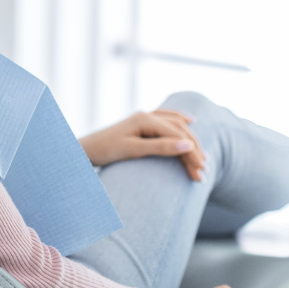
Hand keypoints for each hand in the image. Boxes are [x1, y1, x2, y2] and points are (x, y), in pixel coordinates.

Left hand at [79, 110, 206, 180]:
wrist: (84, 149)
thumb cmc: (105, 150)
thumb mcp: (133, 150)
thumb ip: (160, 147)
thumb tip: (188, 145)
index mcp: (145, 119)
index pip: (177, 136)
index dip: (191, 154)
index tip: (201, 172)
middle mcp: (146, 115)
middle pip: (179, 131)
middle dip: (194, 151)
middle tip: (204, 173)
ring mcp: (144, 117)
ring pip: (175, 125)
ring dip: (190, 141)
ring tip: (203, 158)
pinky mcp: (141, 123)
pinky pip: (167, 119)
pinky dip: (181, 121)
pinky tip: (191, 121)